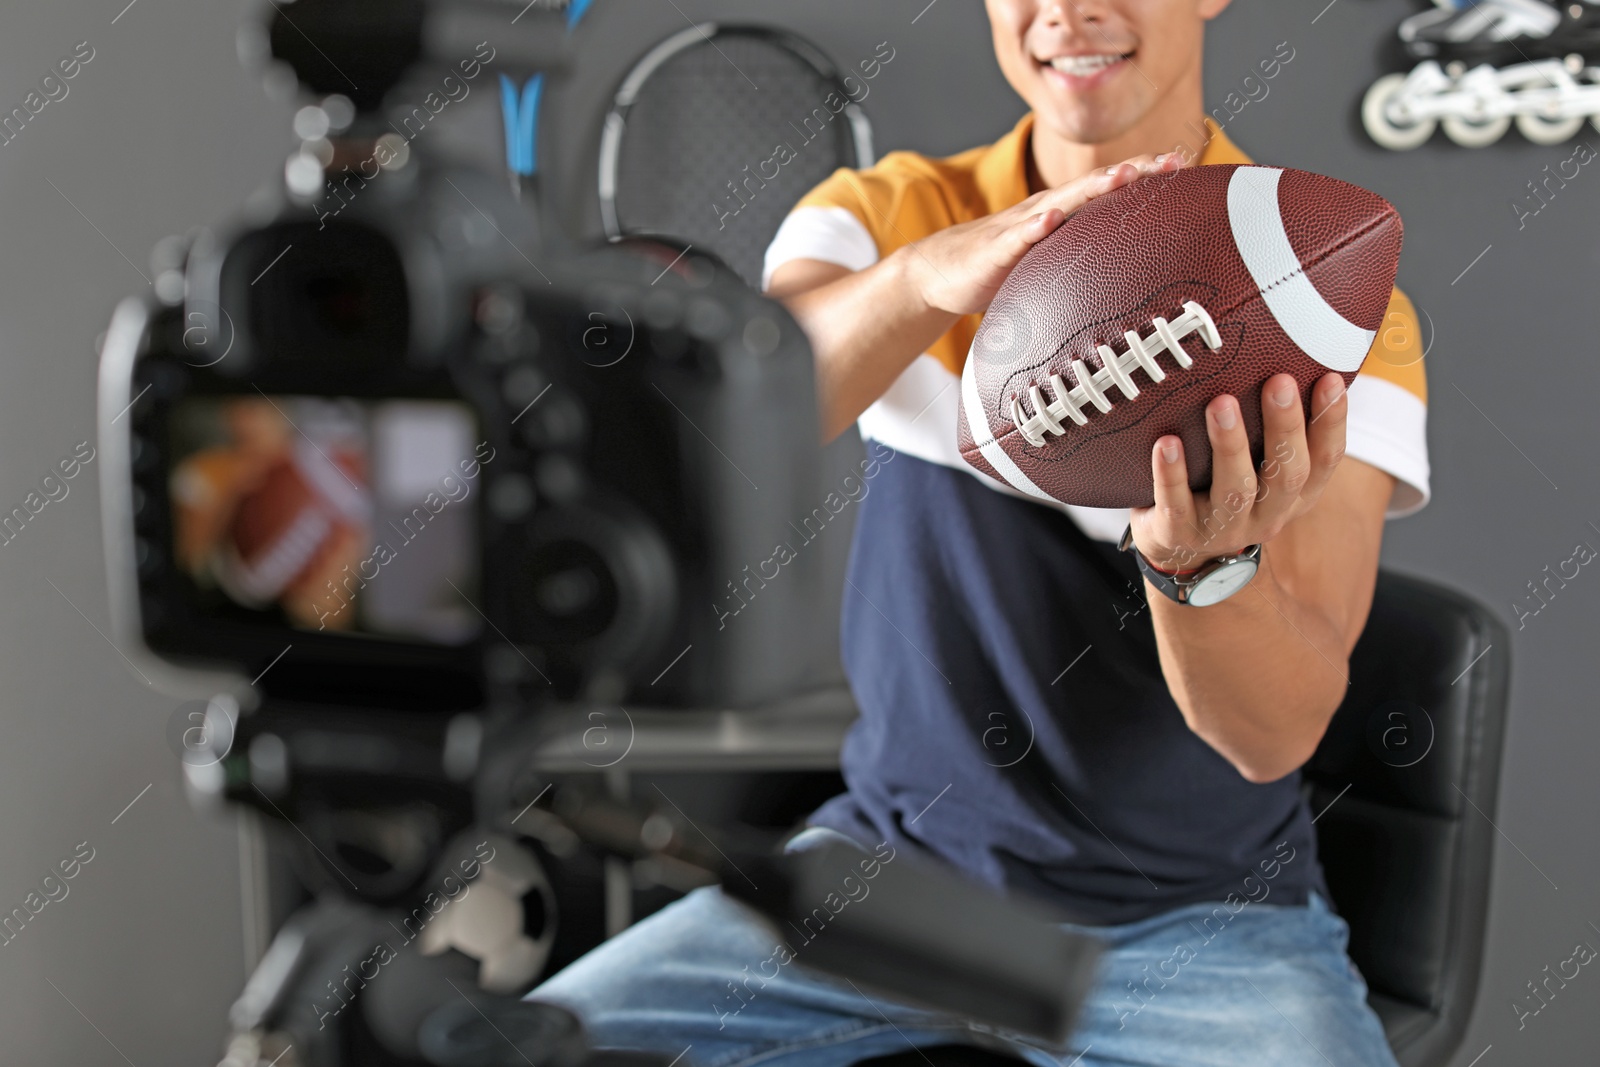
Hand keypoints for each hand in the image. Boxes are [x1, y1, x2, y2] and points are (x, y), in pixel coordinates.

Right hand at [904, 153, 1184, 316]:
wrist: (940, 272)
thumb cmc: (999, 269)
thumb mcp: (1050, 263)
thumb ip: (1084, 262)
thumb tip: (1132, 285)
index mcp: (1063, 216)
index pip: (1109, 190)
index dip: (1145, 177)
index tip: (1184, 165)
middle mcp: (1046, 211)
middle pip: (1095, 186)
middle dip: (1134, 173)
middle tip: (1170, 162)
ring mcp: (1020, 227)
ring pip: (1062, 202)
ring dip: (1092, 188)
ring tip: (1123, 176)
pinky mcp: (995, 249)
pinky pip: (1018, 237)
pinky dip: (1035, 227)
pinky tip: (1050, 219)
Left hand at [1129, 372, 1349, 573]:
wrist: (1174, 546)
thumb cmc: (1218, 483)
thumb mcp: (1255, 460)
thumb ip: (1271, 423)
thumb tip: (1288, 349)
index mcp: (1294, 494)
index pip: (1326, 460)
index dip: (1331, 422)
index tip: (1330, 379)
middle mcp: (1266, 515)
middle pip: (1286, 474)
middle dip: (1285, 427)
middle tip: (1279, 381)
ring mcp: (1223, 529)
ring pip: (1235, 490)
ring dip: (1230, 444)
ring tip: (1221, 403)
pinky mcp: (1179, 534)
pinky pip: (1175, 504)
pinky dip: (1171, 473)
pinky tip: (1165, 442)